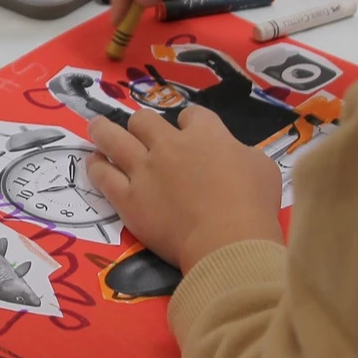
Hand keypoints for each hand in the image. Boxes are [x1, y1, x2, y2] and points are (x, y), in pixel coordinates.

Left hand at [86, 106, 282, 269]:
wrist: (227, 241)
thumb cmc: (253, 206)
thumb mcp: (262, 167)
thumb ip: (241, 154)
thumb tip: (232, 155)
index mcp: (206, 134)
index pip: (192, 116)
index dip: (189, 122)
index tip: (188, 130)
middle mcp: (169, 145)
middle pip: (145, 121)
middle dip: (143, 124)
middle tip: (139, 130)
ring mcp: (144, 170)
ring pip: (115, 139)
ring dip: (104, 131)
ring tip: (96, 127)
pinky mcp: (128, 198)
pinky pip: (104, 175)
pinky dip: (98, 166)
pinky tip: (95, 163)